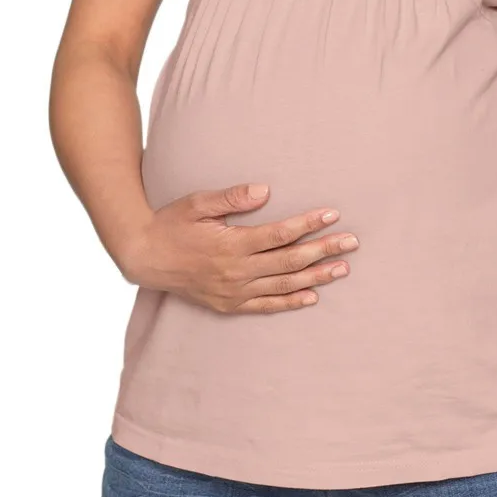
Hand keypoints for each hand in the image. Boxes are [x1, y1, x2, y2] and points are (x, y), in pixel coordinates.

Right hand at [116, 183, 358, 313]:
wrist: (144, 257)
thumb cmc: (172, 224)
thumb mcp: (197, 203)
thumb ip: (231, 198)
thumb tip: (265, 191)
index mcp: (232, 245)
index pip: (280, 234)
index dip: (308, 224)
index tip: (332, 214)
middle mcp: (237, 272)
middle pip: (290, 261)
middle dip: (324, 250)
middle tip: (352, 242)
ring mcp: (234, 292)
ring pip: (284, 285)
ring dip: (316, 277)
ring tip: (343, 268)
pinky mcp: (229, 304)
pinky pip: (266, 305)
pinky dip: (291, 302)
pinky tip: (313, 297)